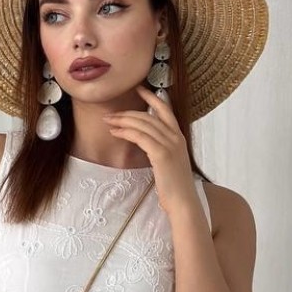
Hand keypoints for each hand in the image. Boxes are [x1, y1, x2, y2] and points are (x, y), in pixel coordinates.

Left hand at [103, 86, 198, 216]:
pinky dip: (126, 132)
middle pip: (149, 116)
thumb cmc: (174, 187)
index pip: (166, 110)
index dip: (152, 98)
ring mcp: (170, 144)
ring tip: (108, 121)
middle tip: (111, 113)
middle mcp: (177, 137)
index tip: (139, 89)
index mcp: (180, 137)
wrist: (183, 202)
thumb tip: (145, 143)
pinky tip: (115, 132)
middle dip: (128, 112)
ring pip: (143, 124)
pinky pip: (140, 136)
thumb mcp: (170, 163)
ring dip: (123, 120)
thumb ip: (161, 149)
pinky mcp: (161, 154)